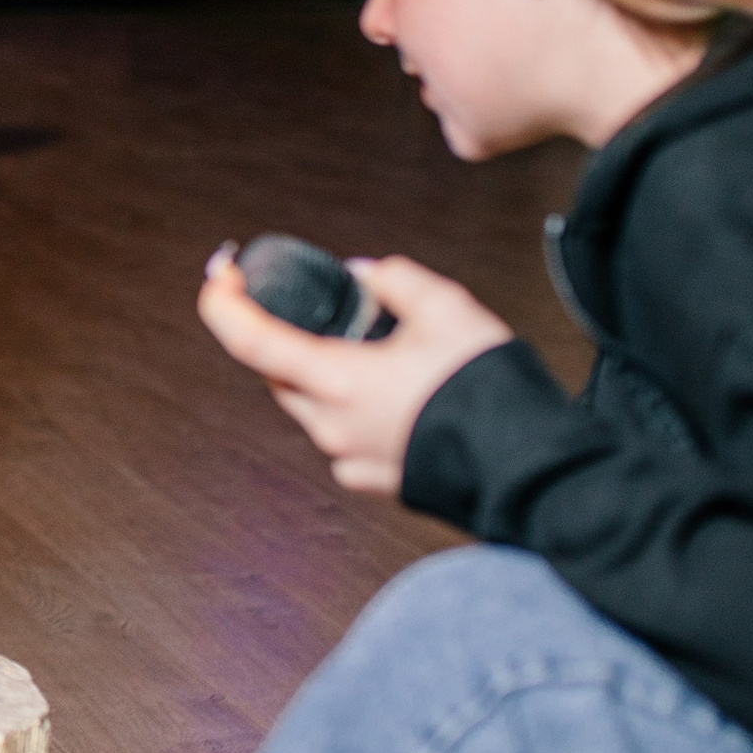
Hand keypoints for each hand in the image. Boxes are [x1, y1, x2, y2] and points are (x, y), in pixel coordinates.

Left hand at [199, 253, 513, 494]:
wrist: (530, 468)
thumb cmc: (487, 392)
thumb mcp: (448, 310)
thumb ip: (397, 282)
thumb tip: (366, 275)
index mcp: (336, 381)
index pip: (249, 340)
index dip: (224, 302)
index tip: (223, 274)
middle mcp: (332, 425)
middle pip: (278, 374)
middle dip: (284, 335)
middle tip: (315, 306)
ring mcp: (352, 458)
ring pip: (311, 407)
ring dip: (321, 373)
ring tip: (372, 348)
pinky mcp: (377, 479)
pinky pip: (344, 438)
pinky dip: (353, 410)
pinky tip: (392, 395)